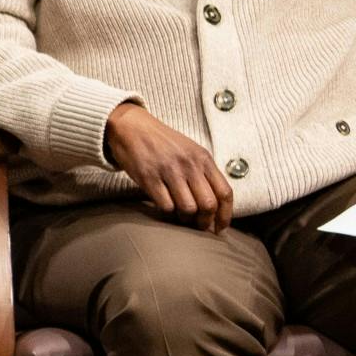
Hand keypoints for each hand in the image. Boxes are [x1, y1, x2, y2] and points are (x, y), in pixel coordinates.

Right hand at [104, 102, 235, 231]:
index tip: (220, 228)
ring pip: (188, 208)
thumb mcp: (189, 151)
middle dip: (205, 221)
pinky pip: (166, 205)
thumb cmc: (162, 142)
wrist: (131, 126)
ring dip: (186, 219)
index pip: (225, 192)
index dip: (225, 215)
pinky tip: (166, 208)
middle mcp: (189, 164)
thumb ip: (204, 172)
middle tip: (199, 226)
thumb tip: (216, 204)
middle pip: (208, 204)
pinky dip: (168, 212)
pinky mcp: (149, 177)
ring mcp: (169, 171)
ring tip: (181, 218)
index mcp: (202, 158)